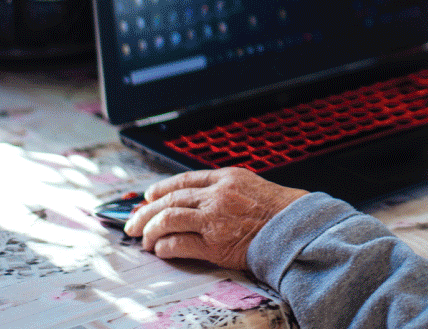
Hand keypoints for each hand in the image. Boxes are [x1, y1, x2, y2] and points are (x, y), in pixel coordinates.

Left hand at [123, 168, 306, 268]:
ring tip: (143, 239)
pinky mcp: (215, 244)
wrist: (295, 227)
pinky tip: (160, 250)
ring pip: (168, 219)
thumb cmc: (277, 210)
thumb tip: (197, 198)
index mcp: (225, 177)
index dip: (160, 188)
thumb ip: (223, 188)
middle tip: (132, 222)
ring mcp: (214, 219)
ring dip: (150, 230)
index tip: (148, 196)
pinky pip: (179, 244)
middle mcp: (216, 195)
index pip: (182, 179)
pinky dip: (165, 247)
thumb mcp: (250, 185)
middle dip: (145, 212)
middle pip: (169, 199)